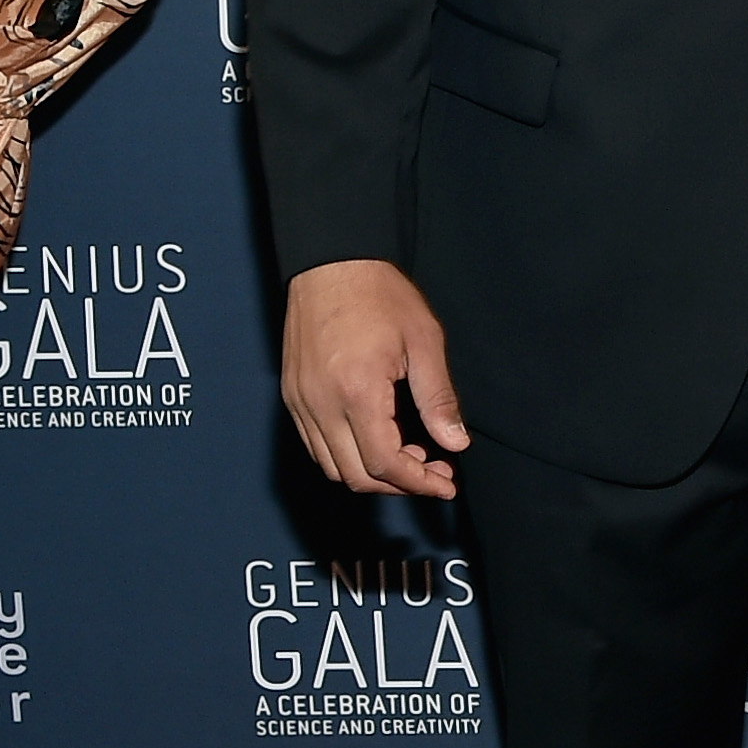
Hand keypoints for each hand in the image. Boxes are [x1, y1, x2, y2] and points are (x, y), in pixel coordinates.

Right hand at [279, 258, 469, 498]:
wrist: (332, 263)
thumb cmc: (380, 295)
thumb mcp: (424, 342)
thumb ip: (438, 399)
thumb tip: (455, 443)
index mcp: (358, 393)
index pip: (386, 464)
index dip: (420, 482)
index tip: (445, 483)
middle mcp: (322, 405)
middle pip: (357, 477)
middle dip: (399, 484)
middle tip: (433, 469)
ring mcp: (301, 402)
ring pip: (332, 467)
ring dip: (371, 474)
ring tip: (407, 455)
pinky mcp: (292, 396)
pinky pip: (315, 446)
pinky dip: (345, 457)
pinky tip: (374, 440)